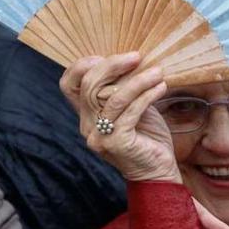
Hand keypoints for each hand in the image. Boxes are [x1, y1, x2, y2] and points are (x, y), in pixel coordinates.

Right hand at [60, 52, 178, 182]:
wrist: (158, 172)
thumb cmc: (147, 137)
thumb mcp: (131, 107)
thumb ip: (121, 89)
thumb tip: (130, 60)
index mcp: (86, 115)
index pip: (68, 85)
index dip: (82, 65)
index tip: (107, 56)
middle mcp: (87, 126)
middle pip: (89, 85)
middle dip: (113, 65)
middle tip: (137, 57)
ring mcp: (99, 136)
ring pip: (112, 96)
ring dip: (138, 80)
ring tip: (157, 72)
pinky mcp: (117, 142)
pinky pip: (130, 110)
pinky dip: (146, 95)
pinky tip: (160, 87)